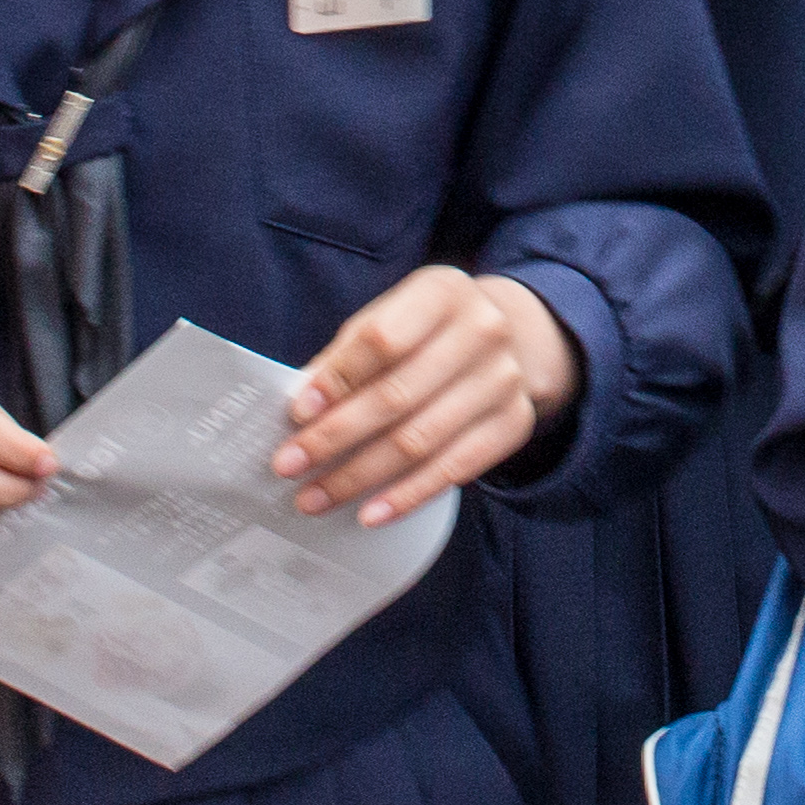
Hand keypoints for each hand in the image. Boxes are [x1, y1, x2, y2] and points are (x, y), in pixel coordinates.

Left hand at [274, 266, 579, 527]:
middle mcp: (482, 330)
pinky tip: (370, 513)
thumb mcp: (389, 318)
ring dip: (359, 476)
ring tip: (315, 497)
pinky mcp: (514, 423)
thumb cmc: (427, 330)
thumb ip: (347, 356)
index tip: (297, 414)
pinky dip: (406, 496)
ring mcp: (504, 379)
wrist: (509, 335)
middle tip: (290, 465)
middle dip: (335, 437)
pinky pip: (454, 470)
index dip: (337, 380)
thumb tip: (303, 407)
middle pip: (397, 396)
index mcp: (442, 292)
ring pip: (420, 440)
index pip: (381, 340)